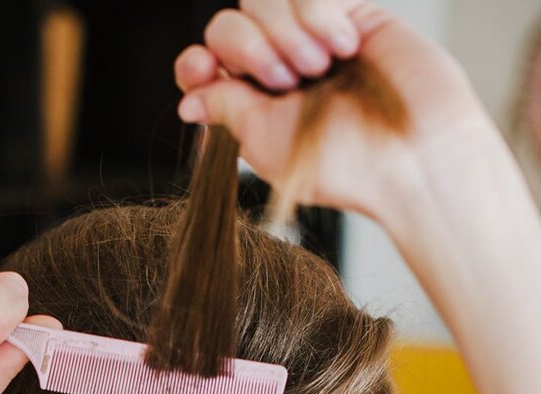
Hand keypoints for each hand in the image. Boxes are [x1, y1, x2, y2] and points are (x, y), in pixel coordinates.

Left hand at [175, 1, 489, 219]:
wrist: (415, 156)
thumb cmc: (351, 168)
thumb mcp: (271, 148)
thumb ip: (229, 114)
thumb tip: (188, 100)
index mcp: (256, 105)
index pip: (208, 66)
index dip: (196, 62)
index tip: (201, 70)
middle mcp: (280, 69)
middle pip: (229, 24)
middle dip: (246, 47)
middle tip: (284, 81)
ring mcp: (313, 39)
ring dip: (283, 30)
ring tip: (319, 68)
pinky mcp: (351, 13)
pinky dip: (319, 15)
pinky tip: (345, 47)